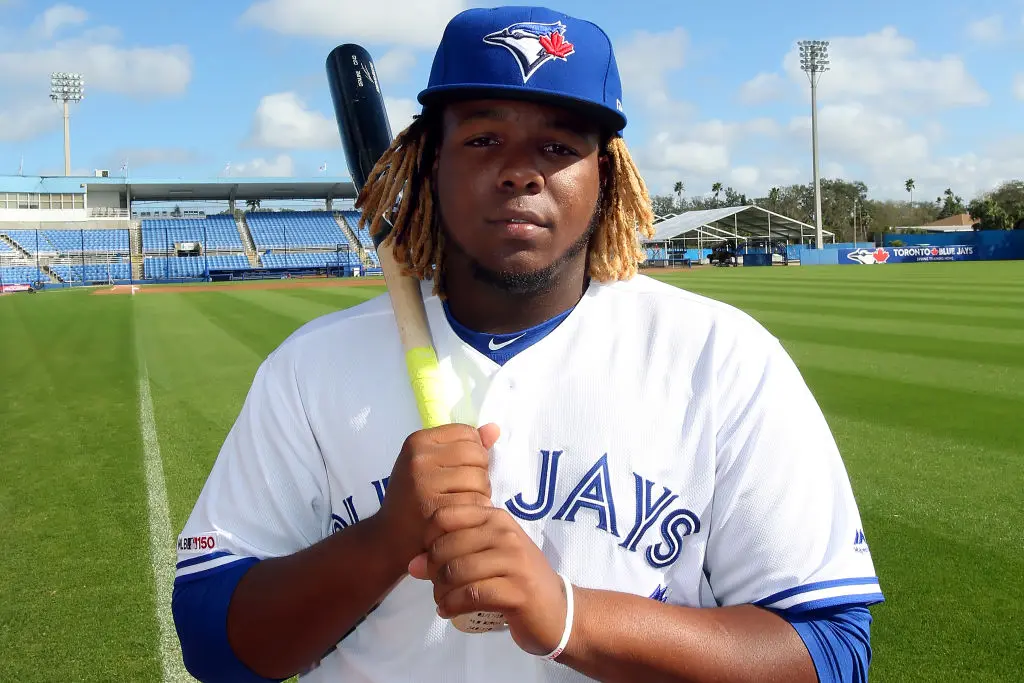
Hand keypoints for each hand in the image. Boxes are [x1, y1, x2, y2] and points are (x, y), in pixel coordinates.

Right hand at [375, 423, 499, 569]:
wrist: (388, 539)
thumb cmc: (414, 498)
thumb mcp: (431, 464)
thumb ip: (463, 445)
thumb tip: (494, 429)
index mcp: (418, 441)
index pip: (468, 433)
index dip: (473, 452)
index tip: (458, 470)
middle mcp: (419, 459)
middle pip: (477, 455)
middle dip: (479, 474)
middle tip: (462, 490)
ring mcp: (425, 484)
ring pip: (480, 479)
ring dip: (480, 494)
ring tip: (461, 503)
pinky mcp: (435, 511)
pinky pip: (476, 503)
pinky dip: (476, 512)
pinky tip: (462, 518)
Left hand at [407, 505, 569, 656]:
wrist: (559, 612)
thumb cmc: (518, 580)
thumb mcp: (488, 556)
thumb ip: (453, 553)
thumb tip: (412, 564)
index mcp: (496, 518)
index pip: (445, 516)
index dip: (427, 539)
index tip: (430, 560)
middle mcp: (506, 533)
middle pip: (446, 546)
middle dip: (432, 571)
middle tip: (436, 587)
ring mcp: (514, 561)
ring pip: (456, 571)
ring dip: (440, 591)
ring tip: (441, 601)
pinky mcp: (517, 591)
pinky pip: (471, 595)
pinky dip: (452, 605)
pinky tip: (447, 611)